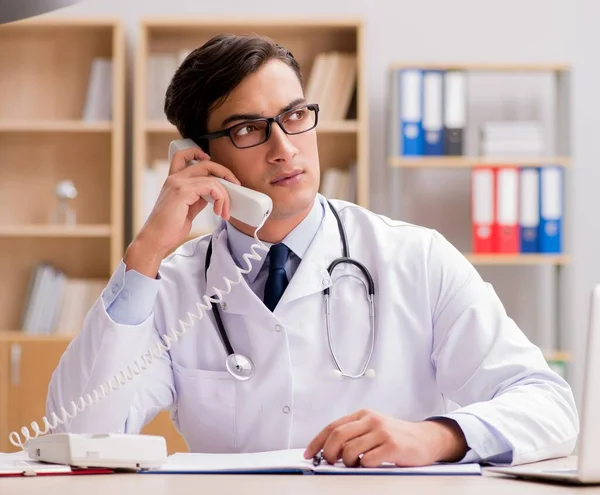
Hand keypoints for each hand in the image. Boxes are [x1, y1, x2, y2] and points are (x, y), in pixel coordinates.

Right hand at [125, 146, 240, 277]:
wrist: (155, 240)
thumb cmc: (169, 228)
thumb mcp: (187, 209)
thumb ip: (198, 198)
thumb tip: (213, 194)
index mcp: (174, 180)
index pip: (184, 156)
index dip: (200, 154)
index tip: (216, 168)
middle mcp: (175, 178)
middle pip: (205, 163)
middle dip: (225, 173)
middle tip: (235, 186)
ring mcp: (178, 183)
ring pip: (212, 177)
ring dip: (225, 195)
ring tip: (224, 211)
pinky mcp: (183, 191)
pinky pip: (211, 186)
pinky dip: (221, 198)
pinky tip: (219, 211)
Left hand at [303, 409, 467, 467]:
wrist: (426, 439)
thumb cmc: (397, 436)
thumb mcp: (373, 428)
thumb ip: (354, 434)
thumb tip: (328, 449)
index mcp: (363, 415)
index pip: (333, 426)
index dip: (317, 441)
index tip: (309, 454)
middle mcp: (371, 420)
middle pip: (337, 436)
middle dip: (328, 453)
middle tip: (329, 462)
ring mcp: (382, 432)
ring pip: (350, 450)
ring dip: (347, 463)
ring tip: (355, 465)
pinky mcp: (392, 446)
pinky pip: (368, 460)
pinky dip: (364, 467)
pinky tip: (369, 465)